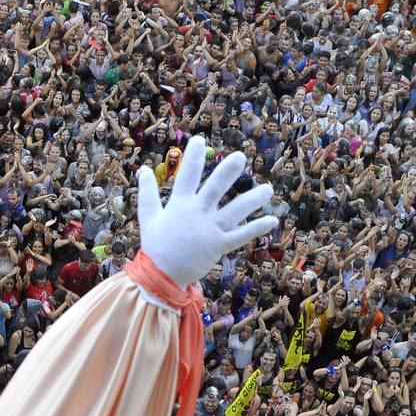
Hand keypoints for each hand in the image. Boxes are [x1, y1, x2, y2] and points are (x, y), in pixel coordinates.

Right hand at [137, 136, 276, 287]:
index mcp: (179, 205)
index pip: (186, 175)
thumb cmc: (155, 245)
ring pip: (235, 211)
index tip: (198, 139)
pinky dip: (257, 228)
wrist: (160, 276)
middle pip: (215, 188)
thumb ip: (147, 193)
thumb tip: (143, 170)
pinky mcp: (219, 246)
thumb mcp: (148, 217)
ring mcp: (209, 229)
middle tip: (240, 156)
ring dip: (253, 199)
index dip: (192, 157)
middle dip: (228, 171)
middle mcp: (196, 213)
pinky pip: (241, 235)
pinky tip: (272, 220)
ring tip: (267, 189)